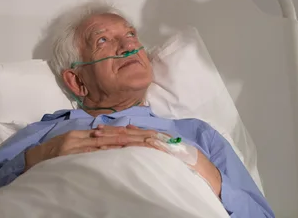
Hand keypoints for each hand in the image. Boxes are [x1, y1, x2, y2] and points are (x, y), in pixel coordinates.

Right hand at [24, 129, 154, 170]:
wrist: (28, 160)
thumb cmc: (51, 155)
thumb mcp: (71, 143)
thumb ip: (89, 141)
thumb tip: (108, 138)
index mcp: (83, 133)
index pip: (113, 132)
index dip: (132, 132)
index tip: (149, 134)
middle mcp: (81, 137)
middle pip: (114, 136)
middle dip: (136, 137)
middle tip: (155, 138)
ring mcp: (75, 147)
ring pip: (106, 144)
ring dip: (127, 144)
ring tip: (145, 144)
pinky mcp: (69, 156)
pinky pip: (91, 154)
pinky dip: (106, 153)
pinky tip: (120, 153)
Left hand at [95, 125, 221, 196]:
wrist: (204, 169)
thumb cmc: (185, 161)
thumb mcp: (165, 147)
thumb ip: (149, 138)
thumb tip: (132, 129)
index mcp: (155, 136)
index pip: (130, 132)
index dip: (114, 131)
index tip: (98, 131)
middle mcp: (156, 137)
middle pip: (129, 134)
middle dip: (111, 133)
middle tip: (93, 132)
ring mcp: (159, 145)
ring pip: (133, 140)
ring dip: (116, 139)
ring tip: (100, 140)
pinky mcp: (162, 153)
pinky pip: (144, 149)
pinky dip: (131, 147)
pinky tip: (119, 146)